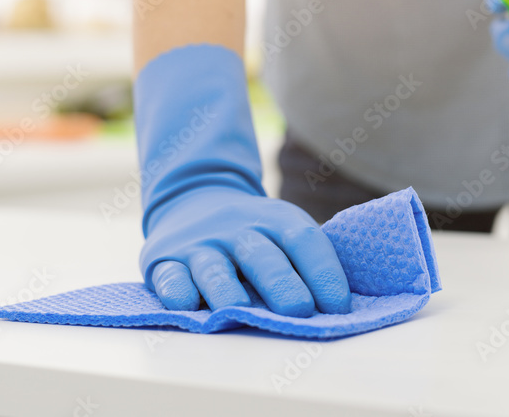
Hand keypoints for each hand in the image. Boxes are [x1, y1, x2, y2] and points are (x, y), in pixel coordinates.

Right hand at [141, 187, 351, 315]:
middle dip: (281, 283)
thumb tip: (342, 307)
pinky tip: (187, 304)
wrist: (193, 197)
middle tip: (298, 310)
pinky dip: (177, 289)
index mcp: (276, 220)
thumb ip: (306, 260)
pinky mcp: (165, 259)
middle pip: (262, 255)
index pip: (304, 241)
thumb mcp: (282, 230)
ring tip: (237, 310)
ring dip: (226, 289)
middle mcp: (237, 229)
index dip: (324, 272)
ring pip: (214, 267)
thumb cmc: (253, 233)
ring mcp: (200, 244)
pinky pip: (170, 275)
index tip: (339, 307)